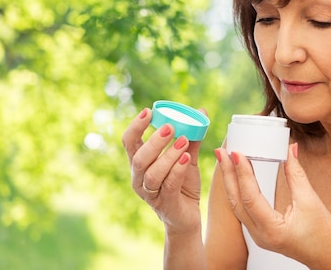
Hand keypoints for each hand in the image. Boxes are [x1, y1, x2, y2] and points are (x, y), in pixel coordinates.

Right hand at [122, 108, 203, 234]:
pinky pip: (168, 185)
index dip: (135, 126)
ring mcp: (150, 193)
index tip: (148, 111)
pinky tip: (186, 158)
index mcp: (140, 164)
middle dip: (154, 141)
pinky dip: (177, 169)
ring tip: (184, 141)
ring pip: (152, 172)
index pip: (129, 142)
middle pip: (139, 158)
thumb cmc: (183, 185)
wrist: (187, 217)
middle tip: (170, 127)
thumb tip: (201, 111)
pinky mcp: (165, 204)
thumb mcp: (186, 158)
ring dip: (168, 155)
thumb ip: (191, 137)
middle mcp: (139, 178)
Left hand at [217, 143, 330, 268]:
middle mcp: (260, 235)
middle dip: (228, 174)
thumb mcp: (311, 202)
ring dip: (231, 181)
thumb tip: (291, 149)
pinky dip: (239, 190)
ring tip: (226, 160)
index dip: (243, 173)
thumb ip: (297, 175)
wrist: (330, 259)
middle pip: (237, 200)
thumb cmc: (325, 237)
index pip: (250, 197)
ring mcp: (258, 235)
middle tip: (223, 151)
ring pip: (237, 205)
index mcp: (272, 230)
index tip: (238, 153)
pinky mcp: (262, 232)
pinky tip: (237, 177)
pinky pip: (244, 209)